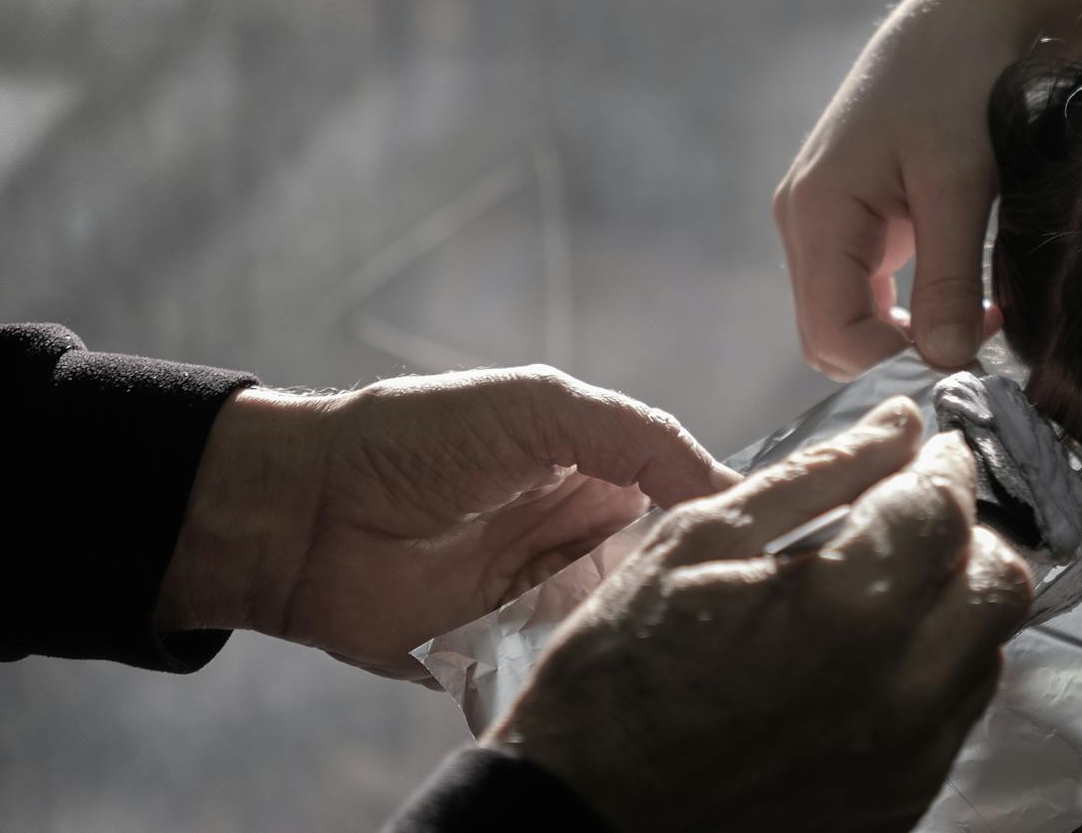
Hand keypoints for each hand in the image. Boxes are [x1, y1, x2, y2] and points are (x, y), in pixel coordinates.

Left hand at [156, 366, 735, 678]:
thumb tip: (728, 487)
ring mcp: (543, 598)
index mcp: (596, 466)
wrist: (304, 515)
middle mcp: (580, 534)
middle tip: (743, 605)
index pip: (687, 494)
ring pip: (625, 622)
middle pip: (666, 567)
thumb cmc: (418, 437)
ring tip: (694, 643)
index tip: (776, 541)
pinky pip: (566, 669)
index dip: (728, 514)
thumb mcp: (540, 406)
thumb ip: (638, 437)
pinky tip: (629, 676)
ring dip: (650, 630)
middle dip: (697, 584)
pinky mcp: (505, 654)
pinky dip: (593, 671)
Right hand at [490, 397, 1034, 832]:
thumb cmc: (618, 678)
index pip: (947, 509)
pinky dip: (931, 671)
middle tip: (909, 519)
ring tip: (880, 590)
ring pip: (988, 652)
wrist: (585, 816)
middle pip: (1000, 583)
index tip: (928, 454)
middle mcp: (898, 692)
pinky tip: (865, 658)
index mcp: (846, 610)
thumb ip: (818, 475)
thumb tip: (898, 424)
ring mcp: (906, 760)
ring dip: (953, 604)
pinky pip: (954, 719)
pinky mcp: (900, 804)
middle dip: (964, 534)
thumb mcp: (699, 542)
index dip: (944, 467)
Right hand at [775, 0, 1081, 377]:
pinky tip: (962, 291)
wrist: (960, 19)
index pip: (834, 336)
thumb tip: (944, 362)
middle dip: (897, 352)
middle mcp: (802, 221)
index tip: (974, 339)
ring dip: (903, 333)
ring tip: (978, 310)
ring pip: (843, 319)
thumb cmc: (959, 85)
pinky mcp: (846, 218)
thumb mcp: (961, 182)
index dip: (898, 358)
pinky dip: (904, 310)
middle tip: (979, 331)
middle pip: (828, 338)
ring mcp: (819, 220)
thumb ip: (950, 275)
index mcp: (816, 212)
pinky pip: (859, 292)